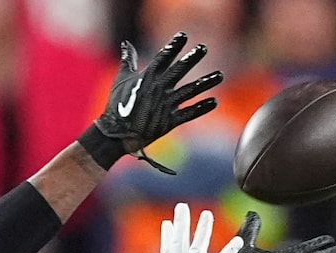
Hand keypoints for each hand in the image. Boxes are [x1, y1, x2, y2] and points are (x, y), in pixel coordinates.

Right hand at [94, 32, 223, 173]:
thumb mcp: (121, 80)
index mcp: (147, 78)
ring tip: (219, 75)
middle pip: (179, 70)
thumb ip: (127, 61)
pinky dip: (201, 107)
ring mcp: (165, 105)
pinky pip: (188, 113)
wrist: (116, 134)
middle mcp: (158, 89)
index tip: (183, 36)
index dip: (173, 46)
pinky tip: (214, 101)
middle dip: (192, 58)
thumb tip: (126, 44)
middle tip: (203, 48)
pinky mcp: (168, 121)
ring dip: (206, 83)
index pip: (163, 57)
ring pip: (189, 91)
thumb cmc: (117, 106)